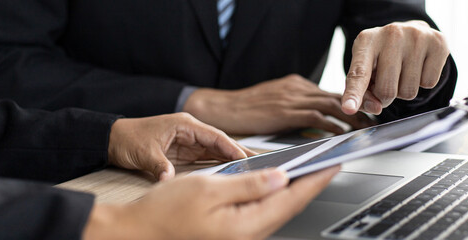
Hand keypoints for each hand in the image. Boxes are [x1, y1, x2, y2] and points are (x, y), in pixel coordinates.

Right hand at [83, 166, 339, 239]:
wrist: (135, 234)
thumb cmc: (163, 213)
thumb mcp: (207, 189)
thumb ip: (248, 185)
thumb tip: (281, 179)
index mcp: (245, 227)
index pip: (291, 200)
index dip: (315, 180)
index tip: (333, 163)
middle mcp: (247, 238)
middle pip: (288, 208)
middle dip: (310, 185)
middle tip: (327, 164)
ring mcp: (240, 239)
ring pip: (277, 213)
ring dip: (294, 192)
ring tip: (309, 171)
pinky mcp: (231, 236)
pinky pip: (262, 216)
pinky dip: (275, 199)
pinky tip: (277, 187)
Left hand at [108, 113, 253, 180]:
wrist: (113, 139)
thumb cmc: (128, 139)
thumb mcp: (144, 153)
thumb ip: (160, 166)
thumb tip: (169, 179)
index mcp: (185, 125)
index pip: (215, 136)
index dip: (232, 148)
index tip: (245, 159)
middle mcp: (191, 132)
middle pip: (222, 143)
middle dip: (241, 153)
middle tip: (261, 163)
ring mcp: (190, 142)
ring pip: (218, 151)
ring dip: (234, 160)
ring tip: (253, 169)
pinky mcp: (186, 152)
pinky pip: (208, 158)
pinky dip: (222, 165)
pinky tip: (233, 172)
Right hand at [184, 74, 375, 134]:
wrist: (222, 107)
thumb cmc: (247, 110)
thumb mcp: (276, 103)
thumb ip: (297, 108)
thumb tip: (320, 121)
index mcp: (296, 84)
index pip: (332, 90)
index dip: (353, 99)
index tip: (368, 107)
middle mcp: (297, 87)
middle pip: (338, 94)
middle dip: (360, 105)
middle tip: (376, 116)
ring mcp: (292, 98)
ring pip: (332, 104)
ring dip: (353, 116)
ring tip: (366, 127)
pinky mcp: (285, 111)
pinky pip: (316, 117)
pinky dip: (332, 125)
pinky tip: (342, 133)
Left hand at [341, 20, 449, 114]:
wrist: (412, 33)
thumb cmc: (384, 56)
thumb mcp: (366, 70)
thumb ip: (363, 93)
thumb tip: (377, 108)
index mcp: (366, 40)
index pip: (359, 73)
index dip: (354, 94)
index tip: (348, 109)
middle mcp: (391, 34)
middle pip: (386, 91)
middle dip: (386, 97)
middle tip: (389, 81)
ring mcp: (416, 37)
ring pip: (409, 91)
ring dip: (405, 90)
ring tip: (404, 71)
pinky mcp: (437, 43)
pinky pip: (429, 84)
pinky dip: (423, 82)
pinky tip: (419, 66)